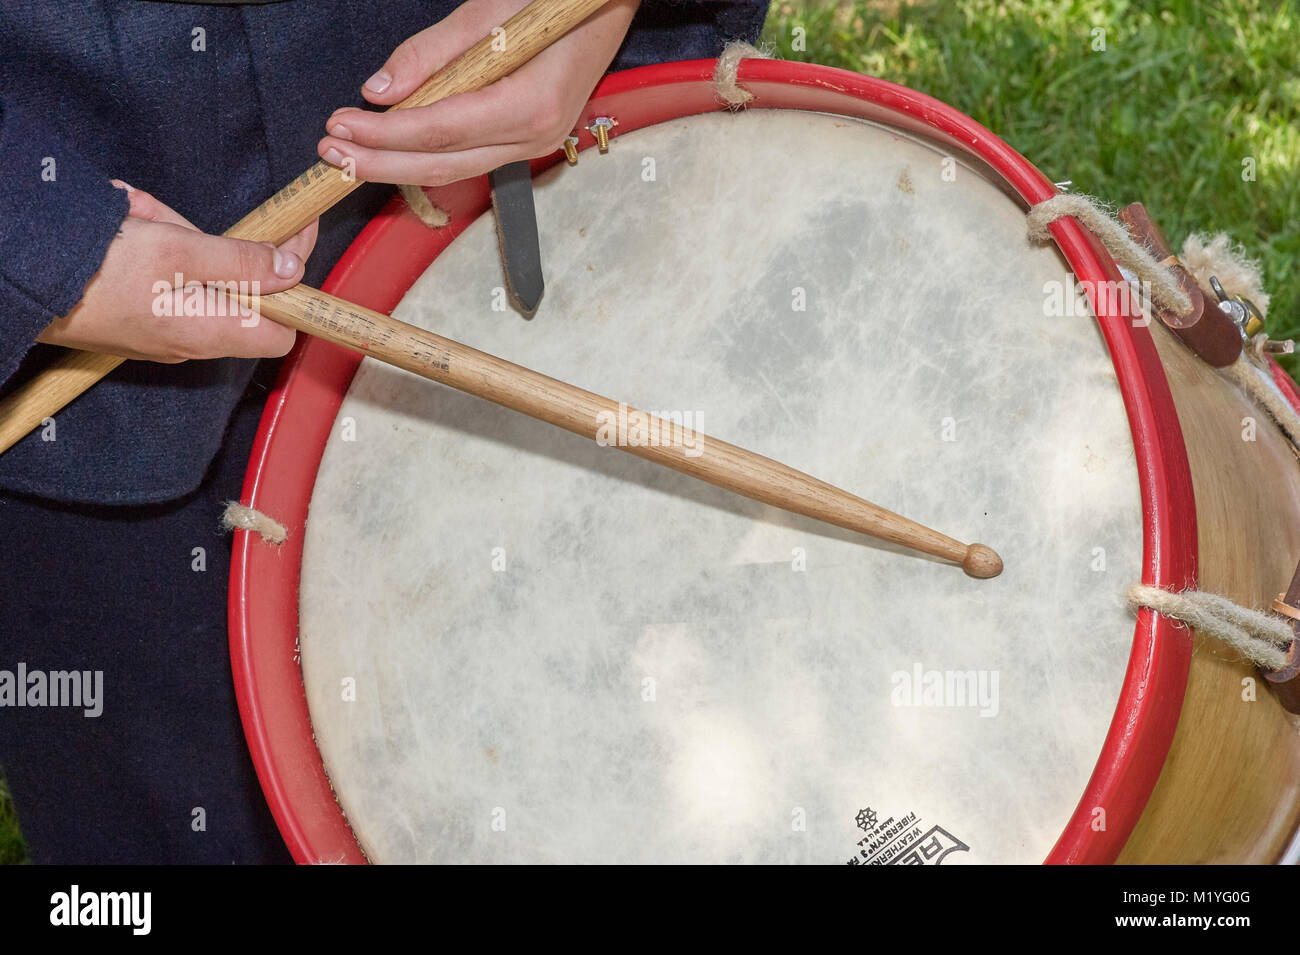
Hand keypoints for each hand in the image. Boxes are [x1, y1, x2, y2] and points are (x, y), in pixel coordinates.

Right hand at [38, 183, 318, 362]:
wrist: (23, 279)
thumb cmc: (94, 270)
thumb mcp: (177, 250)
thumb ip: (240, 262)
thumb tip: (291, 269)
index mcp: (211, 333)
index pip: (283, 331)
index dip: (297, 290)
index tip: (295, 241)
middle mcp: (194, 343)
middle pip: (242, 297)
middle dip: (224, 250)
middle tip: (183, 219)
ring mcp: (168, 334)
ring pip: (201, 282)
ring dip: (183, 243)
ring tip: (141, 218)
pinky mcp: (145, 321)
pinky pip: (168, 282)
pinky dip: (159, 248)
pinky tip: (131, 227)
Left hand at [316, 0, 640, 185]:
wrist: (606, 5)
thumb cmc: (555, 1)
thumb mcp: (488, 12)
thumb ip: (431, 53)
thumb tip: (379, 89)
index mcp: (531, 106)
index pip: (440, 132)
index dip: (384, 133)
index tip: (340, 123)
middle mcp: (537, 137)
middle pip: (443, 165)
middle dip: (381, 162)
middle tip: (331, 152)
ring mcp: (536, 145)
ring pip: (454, 168)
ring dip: (398, 163)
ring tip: (351, 152)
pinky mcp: (528, 140)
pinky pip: (470, 156)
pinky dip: (427, 154)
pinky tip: (393, 145)